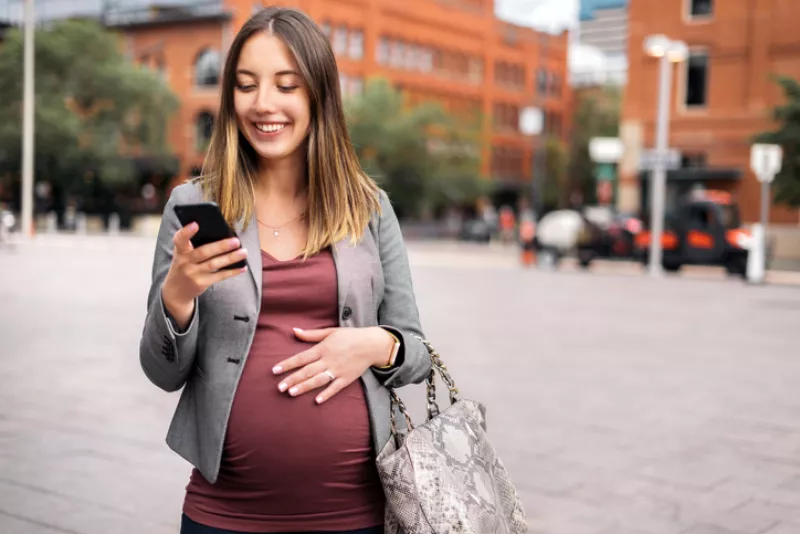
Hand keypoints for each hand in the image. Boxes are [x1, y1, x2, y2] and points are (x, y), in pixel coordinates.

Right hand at [161, 223, 247, 328]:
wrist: (176, 291)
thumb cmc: (184, 266)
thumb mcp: (183, 254)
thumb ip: (194, 245)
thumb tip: (220, 234)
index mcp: (180, 251)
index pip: (180, 239)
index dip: (186, 231)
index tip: (196, 224)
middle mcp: (184, 262)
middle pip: (203, 252)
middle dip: (221, 246)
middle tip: (236, 241)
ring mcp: (193, 274)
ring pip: (214, 264)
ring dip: (230, 258)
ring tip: (244, 252)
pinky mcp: (201, 283)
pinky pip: (219, 276)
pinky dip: (232, 271)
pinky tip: (243, 267)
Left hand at [273, 327, 395, 403]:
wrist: (372, 344)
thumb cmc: (349, 336)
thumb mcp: (330, 331)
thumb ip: (311, 334)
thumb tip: (294, 331)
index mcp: (323, 348)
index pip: (301, 357)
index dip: (288, 364)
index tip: (275, 370)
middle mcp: (329, 360)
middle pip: (307, 371)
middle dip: (292, 379)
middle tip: (279, 387)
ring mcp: (338, 370)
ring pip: (318, 380)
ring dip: (305, 387)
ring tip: (291, 393)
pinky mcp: (347, 378)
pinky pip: (335, 388)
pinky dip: (327, 394)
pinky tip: (317, 401)